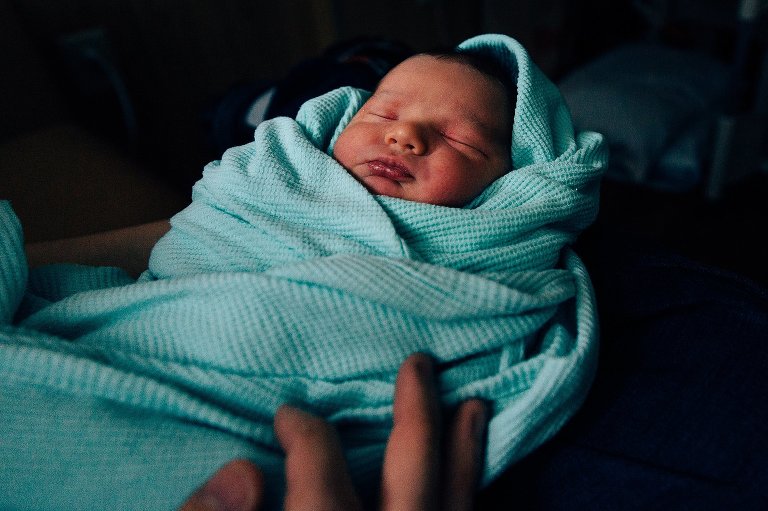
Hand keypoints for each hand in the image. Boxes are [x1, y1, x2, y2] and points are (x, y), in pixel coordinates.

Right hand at [180, 353, 487, 509]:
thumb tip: (243, 469)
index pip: (318, 463)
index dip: (302, 428)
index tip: (290, 414)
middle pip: (412, 471)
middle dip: (418, 414)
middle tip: (420, 365)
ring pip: (454, 503)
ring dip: (466, 453)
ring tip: (475, 406)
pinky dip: (472, 497)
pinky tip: (474, 477)